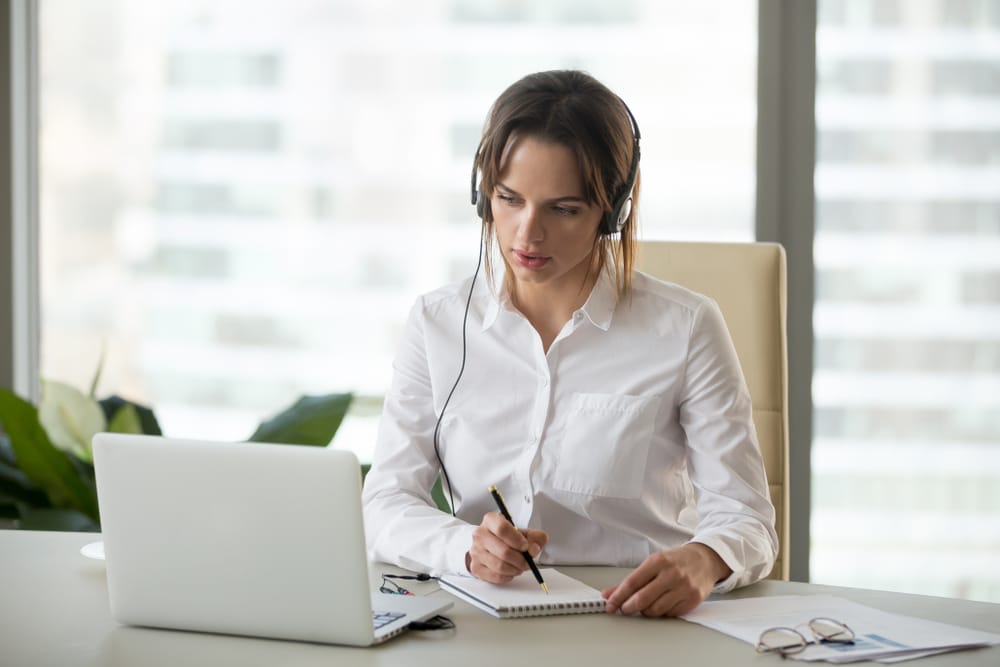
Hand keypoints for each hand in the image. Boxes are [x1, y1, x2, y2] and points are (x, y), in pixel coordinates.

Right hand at [466, 512, 547, 583]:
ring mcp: (476, 551)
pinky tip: (510, 570)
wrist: (488, 544)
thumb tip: (535, 548)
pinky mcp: (476, 567)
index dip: (517, 540)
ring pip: (500, 566)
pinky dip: (508, 576)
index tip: (526, 546)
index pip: (502, 529)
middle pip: (503, 551)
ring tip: (520, 566)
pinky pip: (496, 576)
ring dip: (515, 569)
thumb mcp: (522, 531)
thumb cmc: (506, 537)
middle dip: (521, 560)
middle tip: (528, 561)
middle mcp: (480, 535)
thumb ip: (535, 536)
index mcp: (490, 520)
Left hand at [601, 543, 730, 616]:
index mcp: (658, 561)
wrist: (705, 560)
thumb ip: (632, 580)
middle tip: (624, 608)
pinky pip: (670, 614)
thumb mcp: (653, 563)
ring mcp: (684, 587)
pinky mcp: (693, 599)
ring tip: (645, 605)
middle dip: (629, 607)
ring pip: (656, 609)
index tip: (610, 604)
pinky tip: (661, 605)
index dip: (618, 596)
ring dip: (645, 611)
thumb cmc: (676, 561)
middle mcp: (672, 574)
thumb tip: (609, 593)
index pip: (633, 582)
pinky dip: (661, 613)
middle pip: (643, 598)